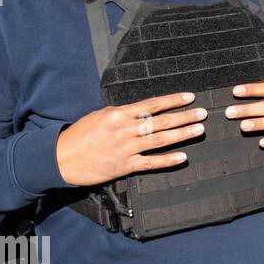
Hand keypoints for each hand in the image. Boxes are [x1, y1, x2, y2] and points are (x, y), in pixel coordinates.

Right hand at [56, 92, 205, 186]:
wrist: (60, 158)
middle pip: (161, 121)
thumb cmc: (81, 135)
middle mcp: (124, 129)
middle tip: (203, 113)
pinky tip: (183, 157)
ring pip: (160, 140)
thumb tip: (144, 110)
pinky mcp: (124, 166)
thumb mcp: (101, 116)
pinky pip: (151, 162)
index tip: (190, 97)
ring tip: (199, 129)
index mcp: (119, 114)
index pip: (152, 104)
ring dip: (183, 134)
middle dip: (185, 116)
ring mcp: (125, 148)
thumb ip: (123, 113)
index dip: (173, 100)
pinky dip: (168, 160)